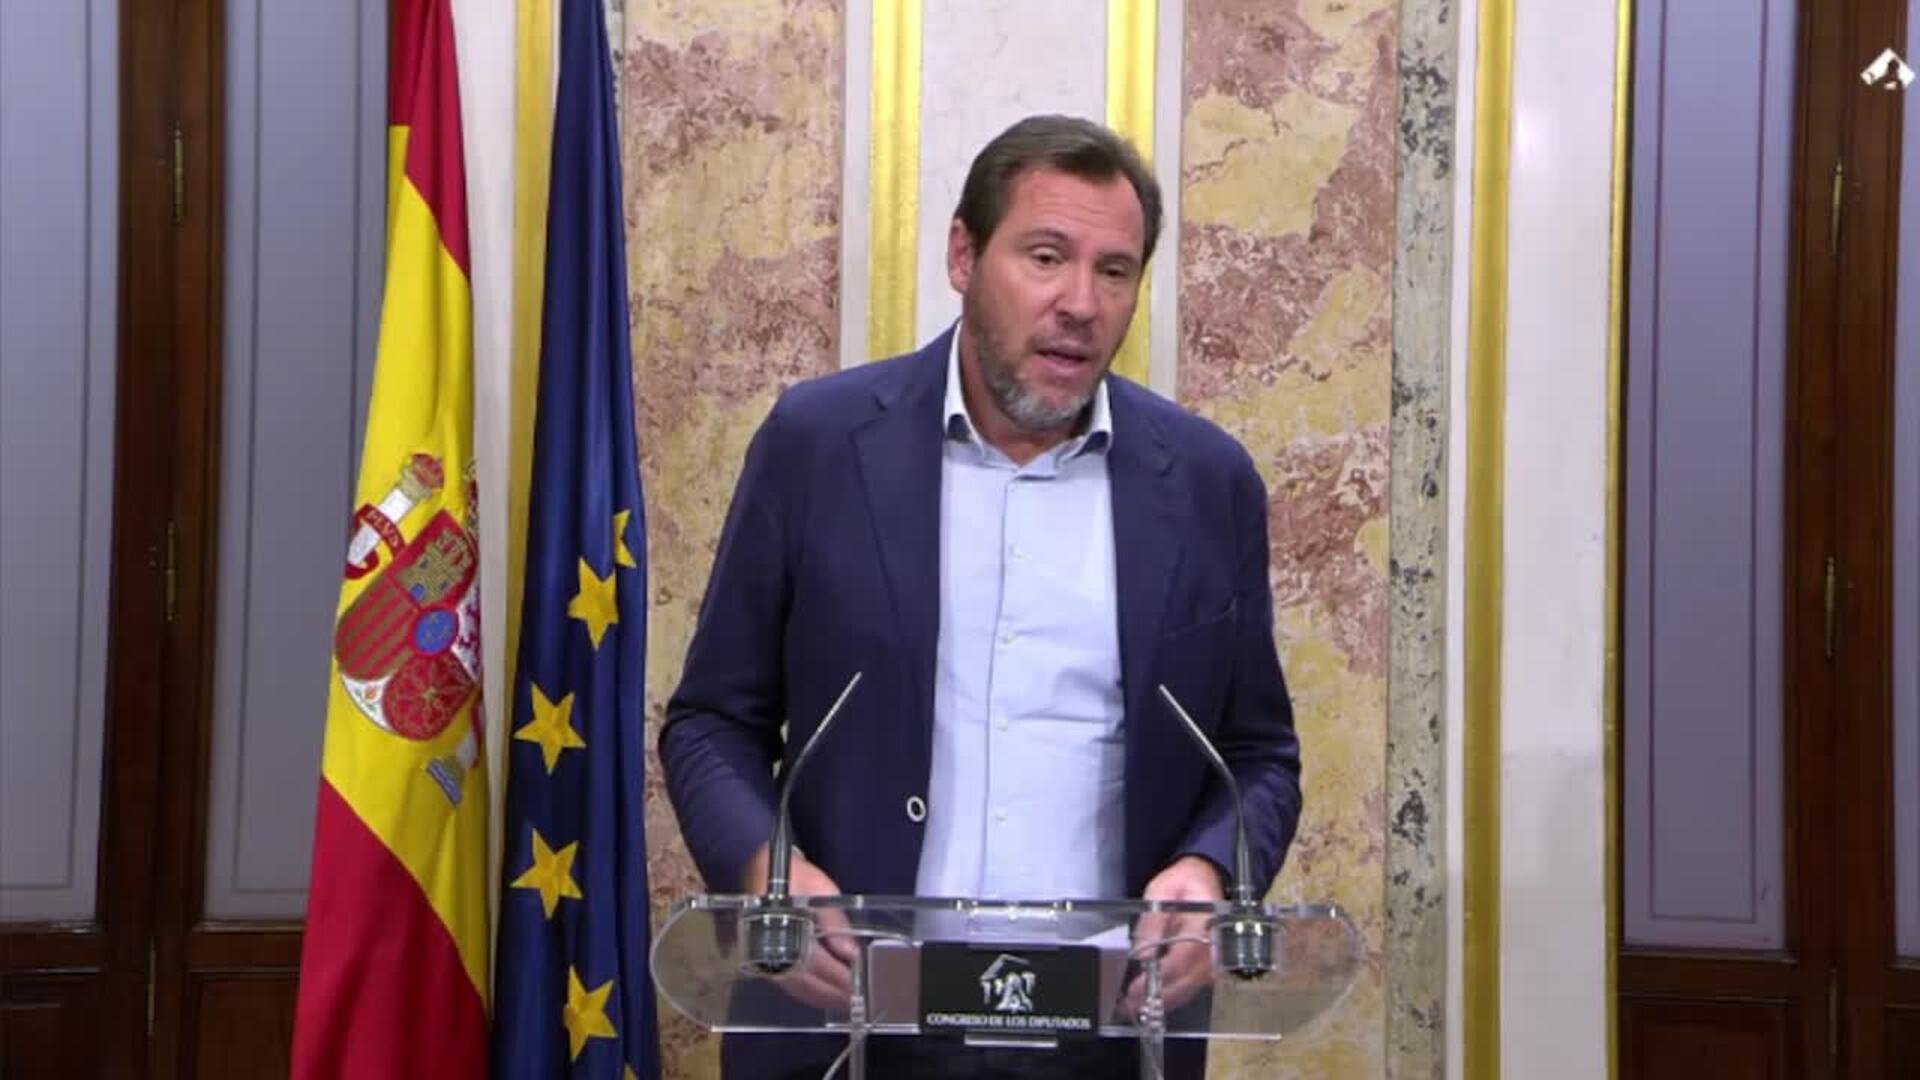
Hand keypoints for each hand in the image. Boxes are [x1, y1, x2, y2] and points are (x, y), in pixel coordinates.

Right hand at [739, 844, 856, 1011]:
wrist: (759, 867)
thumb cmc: (793, 876)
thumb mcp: (819, 888)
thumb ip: (834, 920)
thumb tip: (850, 952)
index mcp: (783, 929)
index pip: (815, 962)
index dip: (838, 977)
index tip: (858, 987)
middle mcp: (770, 948)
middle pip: (805, 981)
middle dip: (833, 993)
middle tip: (856, 1000)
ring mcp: (765, 957)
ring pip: (795, 987)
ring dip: (821, 997)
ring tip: (845, 1002)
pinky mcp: (764, 960)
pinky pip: (787, 984)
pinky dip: (808, 992)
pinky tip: (823, 995)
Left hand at [1126, 855, 1225, 1016]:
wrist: (1204, 880)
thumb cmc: (1182, 885)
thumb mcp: (1160, 892)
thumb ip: (1152, 923)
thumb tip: (1143, 954)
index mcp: (1205, 923)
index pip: (1185, 956)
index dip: (1160, 974)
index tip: (1137, 987)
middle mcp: (1214, 946)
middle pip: (1187, 980)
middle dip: (1156, 995)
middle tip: (1129, 1005)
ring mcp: (1213, 959)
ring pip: (1189, 988)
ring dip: (1162, 1001)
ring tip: (1134, 1007)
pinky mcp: (1208, 967)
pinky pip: (1190, 986)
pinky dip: (1170, 996)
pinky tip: (1150, 1002)